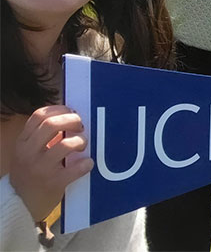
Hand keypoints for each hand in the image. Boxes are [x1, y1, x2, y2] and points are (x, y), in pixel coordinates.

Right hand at [9, 105, 92, 222]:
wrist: (18, 205)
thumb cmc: (29, 174)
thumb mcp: (27, 152)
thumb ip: (42, 137)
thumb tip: (69, 117)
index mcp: (22, 142)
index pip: (39, 116)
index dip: (59, 109)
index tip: (71, 112)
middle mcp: (28, 153)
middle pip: (52, 124)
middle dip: (72, 121)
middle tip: (80, 127)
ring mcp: (40, 168)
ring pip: (65, 145)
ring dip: (80, 141)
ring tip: (81, 145)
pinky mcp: (53, 183)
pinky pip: (75, 168)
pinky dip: (86, 163)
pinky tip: (87, 163)